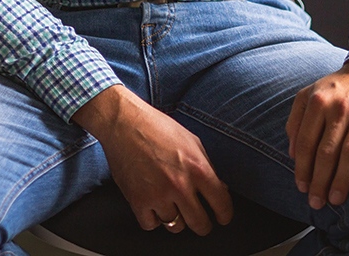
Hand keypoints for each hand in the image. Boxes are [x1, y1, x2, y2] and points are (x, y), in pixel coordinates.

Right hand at [73, 85, 233, 234]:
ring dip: (176, 219)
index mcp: (197, 168)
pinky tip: (155, 207)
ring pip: (175, 226)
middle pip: (200, 224)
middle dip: (203, 225)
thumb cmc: (157, 127)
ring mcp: (157, 195)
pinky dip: (154, 219)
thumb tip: (220, 188)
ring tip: (174, 208)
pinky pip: (151, 225)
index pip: (221, 203)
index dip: (225, 214)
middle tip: (200, 221)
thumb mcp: (191, 140)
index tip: (222, 218)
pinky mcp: (137, 200)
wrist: (123, 122)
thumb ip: (207, 166)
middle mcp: (179, 185)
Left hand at [285, 62, 348, 208]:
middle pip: (327, 150)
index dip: (303, 168)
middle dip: (320, 180)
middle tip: (316, 202)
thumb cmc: (339, 87)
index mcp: (318, 101)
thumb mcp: (311, 94)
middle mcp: (340, 105)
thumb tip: (292, 153)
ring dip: (343, 178)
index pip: (307, 142)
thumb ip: (297, 119)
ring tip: (337, 199)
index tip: (302, 188)